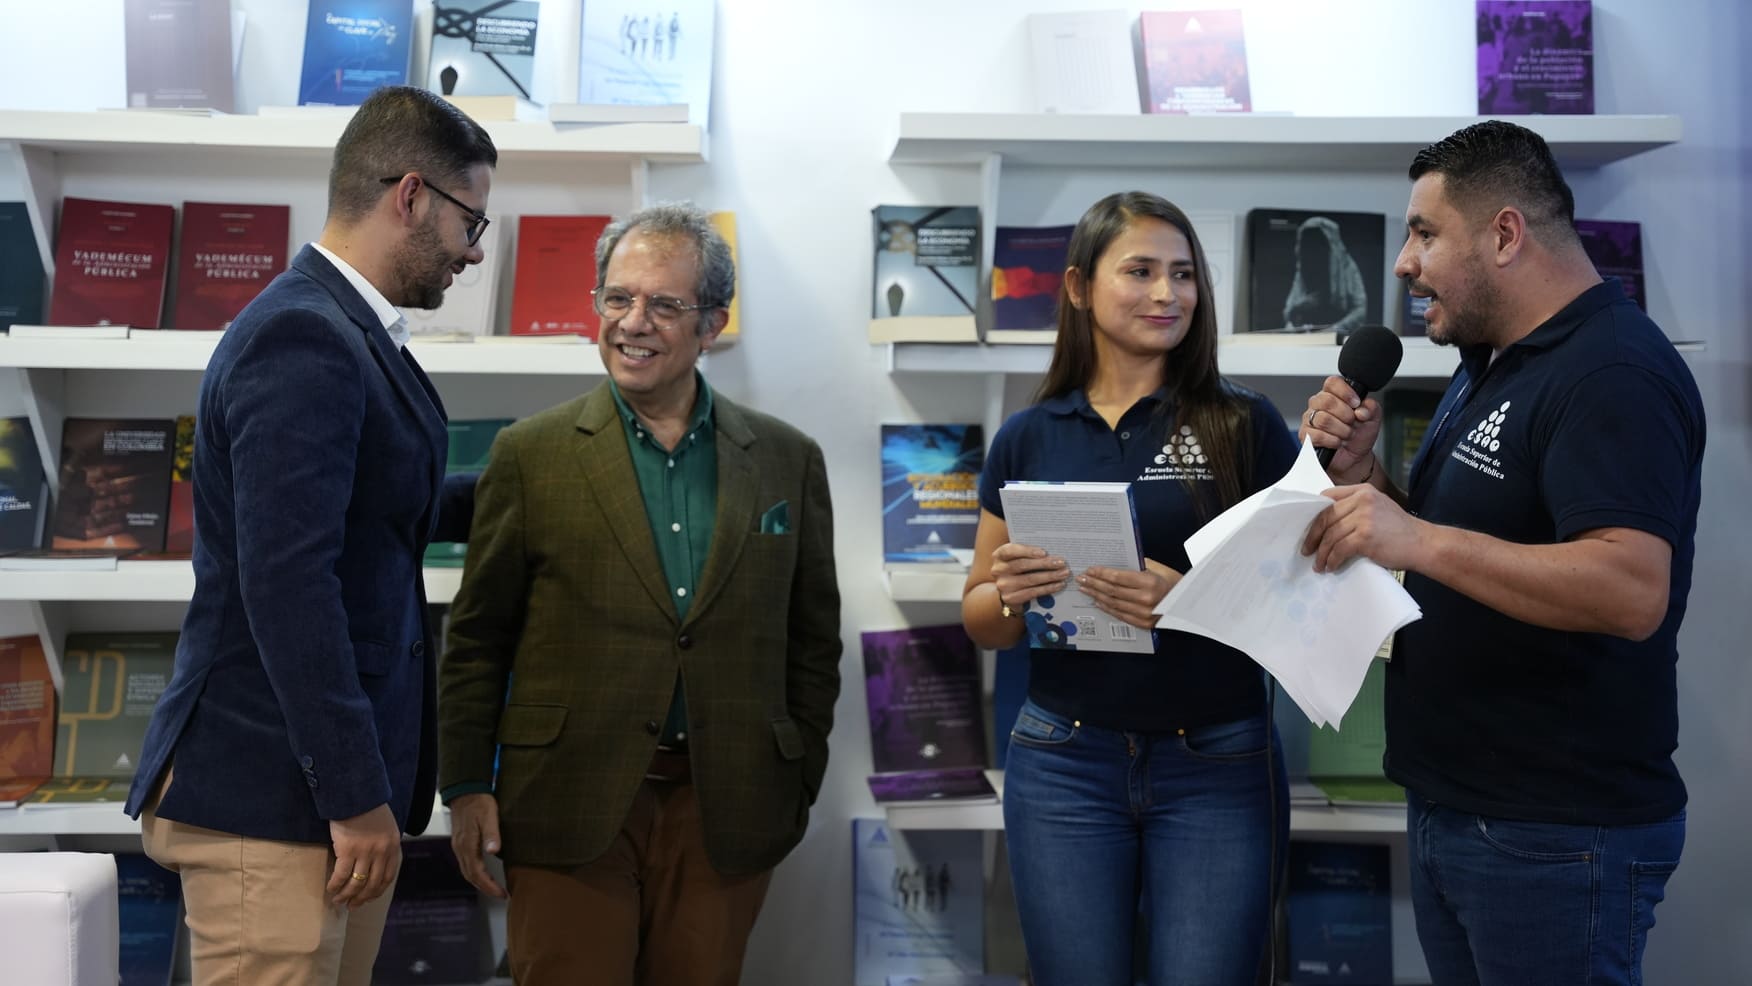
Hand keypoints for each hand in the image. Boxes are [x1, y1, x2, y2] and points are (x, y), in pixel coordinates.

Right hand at [327, 803, 400, 908]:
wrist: (357, 795)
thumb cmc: (369, 809)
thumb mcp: (386, 827)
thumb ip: (384, 844)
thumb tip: (376, 862)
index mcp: (392, 847)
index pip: (388, 877)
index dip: (377, 891)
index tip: (368, 898)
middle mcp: (381, 853)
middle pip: (372, 884)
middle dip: (362, 898)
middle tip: (352, 905)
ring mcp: (365, 853)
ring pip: (357, 883)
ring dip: (347, 895)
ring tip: (339, 900)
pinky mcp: (348, 850)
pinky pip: (342, 875)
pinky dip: (336, 885)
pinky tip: (331, 889)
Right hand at [448, 793, 507, 898]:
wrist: (465, 789)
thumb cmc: (479, 801)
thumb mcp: (489, 815)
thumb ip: (491, 833)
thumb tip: (494, 851)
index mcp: (467, 845)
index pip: (477, 873)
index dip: (489, 886)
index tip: (502, 893)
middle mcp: (460, 848)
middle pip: (470, 876)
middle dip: (485, 888)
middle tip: (501, 895)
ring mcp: (458, 846)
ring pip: (467, 871)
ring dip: (479, 882)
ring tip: (494, 888)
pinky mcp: (460, 842)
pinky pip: (466, 863)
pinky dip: (475, 873)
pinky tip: (484, 873)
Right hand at [990, 541, 1067, 612]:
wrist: (1007, 591)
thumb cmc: (1017, 570)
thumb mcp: (1017, 558)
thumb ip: (1028, 553)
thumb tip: (1053, 549)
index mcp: (999, 555)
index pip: (1011, 550)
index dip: (1027, 551)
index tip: (1044, 552)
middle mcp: (998, 570)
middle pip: (1023, 565)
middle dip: (1045, 563)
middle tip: (1062, 562)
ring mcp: (1003, 585)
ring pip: (1030, 579)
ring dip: (1050, 576)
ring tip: (1064, 573)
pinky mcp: (1011, 598)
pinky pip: (1032, 592)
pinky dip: (1048, 588)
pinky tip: (1059, 585)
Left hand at [1078, 558, 1179, 629]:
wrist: (1188, 603)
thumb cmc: (1173, 582)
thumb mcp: (1158, 568)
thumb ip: (1138, 566)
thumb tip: (1116, 564)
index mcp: (1149, 582)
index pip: (1118, 578)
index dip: (1101, 574)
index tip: (1090, 570)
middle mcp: (1146, 599)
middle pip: (1112, 591)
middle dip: (1094, 584)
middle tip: (1082, 578)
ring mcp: (1144, 614)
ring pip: (1113, 603)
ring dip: (1096, 595)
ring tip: (1085, 589)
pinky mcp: (1143, 623)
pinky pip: (1120, 615)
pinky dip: (1107, 608)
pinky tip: (1097, 602)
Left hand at [1301, 484, 1426, 572]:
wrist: (1424, 544)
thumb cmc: (1400, 531)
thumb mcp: (1378, 508)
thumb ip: (1356, 507)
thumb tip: (1327, 522)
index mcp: (1364, 490)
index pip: (1328, 497)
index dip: (1315, 514)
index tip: (1309, 529)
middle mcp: (1362, 500)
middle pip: (1326, 517)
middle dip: (1313, 536)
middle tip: (1307, 550)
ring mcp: (1364, 517)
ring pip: (1331, 535)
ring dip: (1322, 553)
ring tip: (1319, 564)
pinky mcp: (1365, 536)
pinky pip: (1339, 549)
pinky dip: (1332, 560)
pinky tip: (1331, 567)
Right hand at [1302, 375, 1382, 482]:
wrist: (1354, 457)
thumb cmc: (1360, 435)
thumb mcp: (1373, 418)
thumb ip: (1371, 407)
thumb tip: (1361, 409)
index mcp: (1334, 394)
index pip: (1332, 382)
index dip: (1345, 392)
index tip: (1356, 403)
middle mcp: (1319, 404)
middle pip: (1327, 401)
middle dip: (1345, 415)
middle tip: (1352, 423)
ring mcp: (1310, 419)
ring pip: (1323, 419)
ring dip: (1341, 430)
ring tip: (1346, 434)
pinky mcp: (1305, 435)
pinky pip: (1317, 435)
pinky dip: (1332, 441)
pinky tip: (1337, 442)